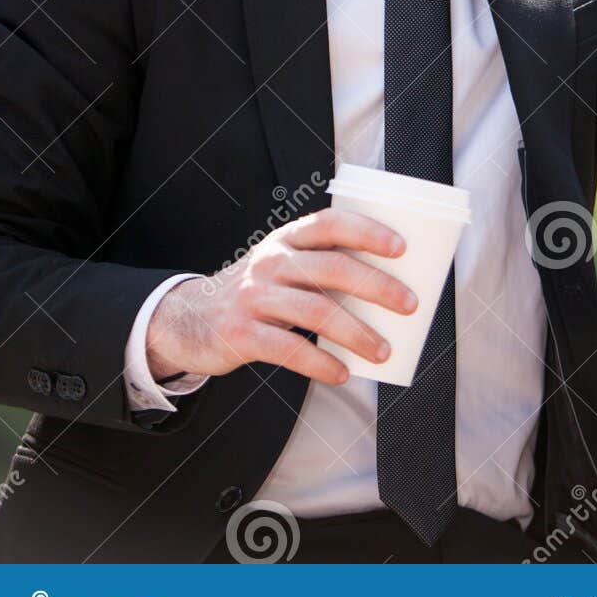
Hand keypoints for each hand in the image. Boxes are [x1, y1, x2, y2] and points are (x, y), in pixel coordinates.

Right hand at [145, 208, 418, 384]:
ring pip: (316, 310)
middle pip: (331, 268)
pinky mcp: (241, 334)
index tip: (401, 247)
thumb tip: (384, 291)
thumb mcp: (280, 267)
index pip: (330, 223)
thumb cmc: (253, 294)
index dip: (367, 231)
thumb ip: (319, 269)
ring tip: (383, 350)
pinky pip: (289, 349)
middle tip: (409, 304)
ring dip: (357, 333)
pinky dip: (321, 363)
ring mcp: (254, 297)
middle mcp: (270, 262)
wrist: (187, 319)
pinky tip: (342, 374)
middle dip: (376, 286)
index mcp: (285, 240)